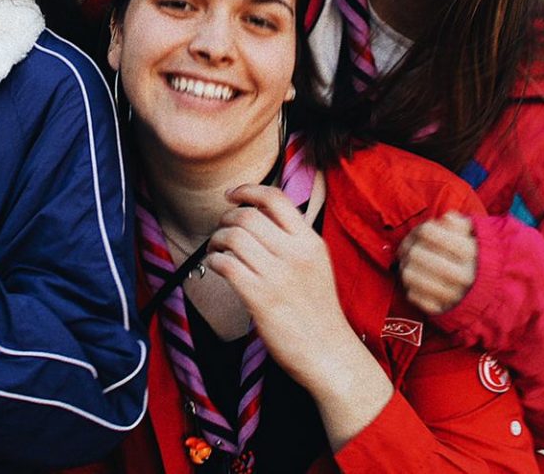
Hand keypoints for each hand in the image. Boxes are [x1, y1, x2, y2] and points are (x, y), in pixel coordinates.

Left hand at [207, 184, 391, 447]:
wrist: (329, 353)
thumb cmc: (317, 311)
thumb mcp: (316, 265)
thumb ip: (293, 240)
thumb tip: (259, 217)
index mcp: (311, 242)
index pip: (276, 198)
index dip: (248, 190)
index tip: (232, 194)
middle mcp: (295, 254)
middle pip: (248, 216)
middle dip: (227, 217)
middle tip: (221, 229)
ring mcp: (278, 276)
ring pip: (233, 237)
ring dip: (216, 239)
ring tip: (216, 249)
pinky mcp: (260, 298)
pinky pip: (226, 264)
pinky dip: (214, 260)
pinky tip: (216, 266)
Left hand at [398, 211, 477, 314]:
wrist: (490, 293)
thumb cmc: (474, 258)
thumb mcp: (473, 236)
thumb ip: (459, 224)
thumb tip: (446, 218)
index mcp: (470, 253)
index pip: (428, 232)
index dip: (420, 229)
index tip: (422, 233)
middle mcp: (463, 275)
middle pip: (415, 253)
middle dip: (409, 247)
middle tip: (411, 248)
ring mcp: (452, 295)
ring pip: (410, 276)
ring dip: (406, 267)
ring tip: (411, 264)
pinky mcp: (441, 310)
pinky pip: (413, 297)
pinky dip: (411, 288)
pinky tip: (417, 283)